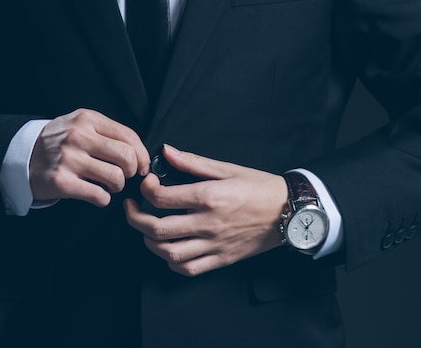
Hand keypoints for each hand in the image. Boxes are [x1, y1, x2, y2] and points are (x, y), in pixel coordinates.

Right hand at [29, 109, 149, 206]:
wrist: (22, 156)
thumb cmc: (58, 142)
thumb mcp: (79, 124)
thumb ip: (106, 132)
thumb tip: (139, 152)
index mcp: (87, 119)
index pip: (128, 136)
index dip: (142, 155)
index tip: (142, 166)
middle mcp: (78, 136)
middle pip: (126, 157)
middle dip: (132, 172)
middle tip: (125, 176)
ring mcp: (69, 159)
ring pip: (115, 177)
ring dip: (118, 186)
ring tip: (109, 185)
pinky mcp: (62, 181)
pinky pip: (99, 195)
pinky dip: (103, 199)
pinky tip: (96, 194)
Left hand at [124, 144, 287, 275]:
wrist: (289, 212)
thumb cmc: (259, 187)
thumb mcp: (226, 168)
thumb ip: (192, 162)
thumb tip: (166, 151)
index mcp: (208, 197)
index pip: (161, 198)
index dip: (144, 190)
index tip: (145, 184)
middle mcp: (208, 223)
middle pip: (156, 229)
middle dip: (134, 218)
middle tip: (131, 208)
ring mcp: (214, 245)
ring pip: (168, 253)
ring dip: (149, 242)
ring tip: (147, 229)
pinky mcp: (221, 259)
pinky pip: (188, 268)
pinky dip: (172, 261)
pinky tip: (169, 248)